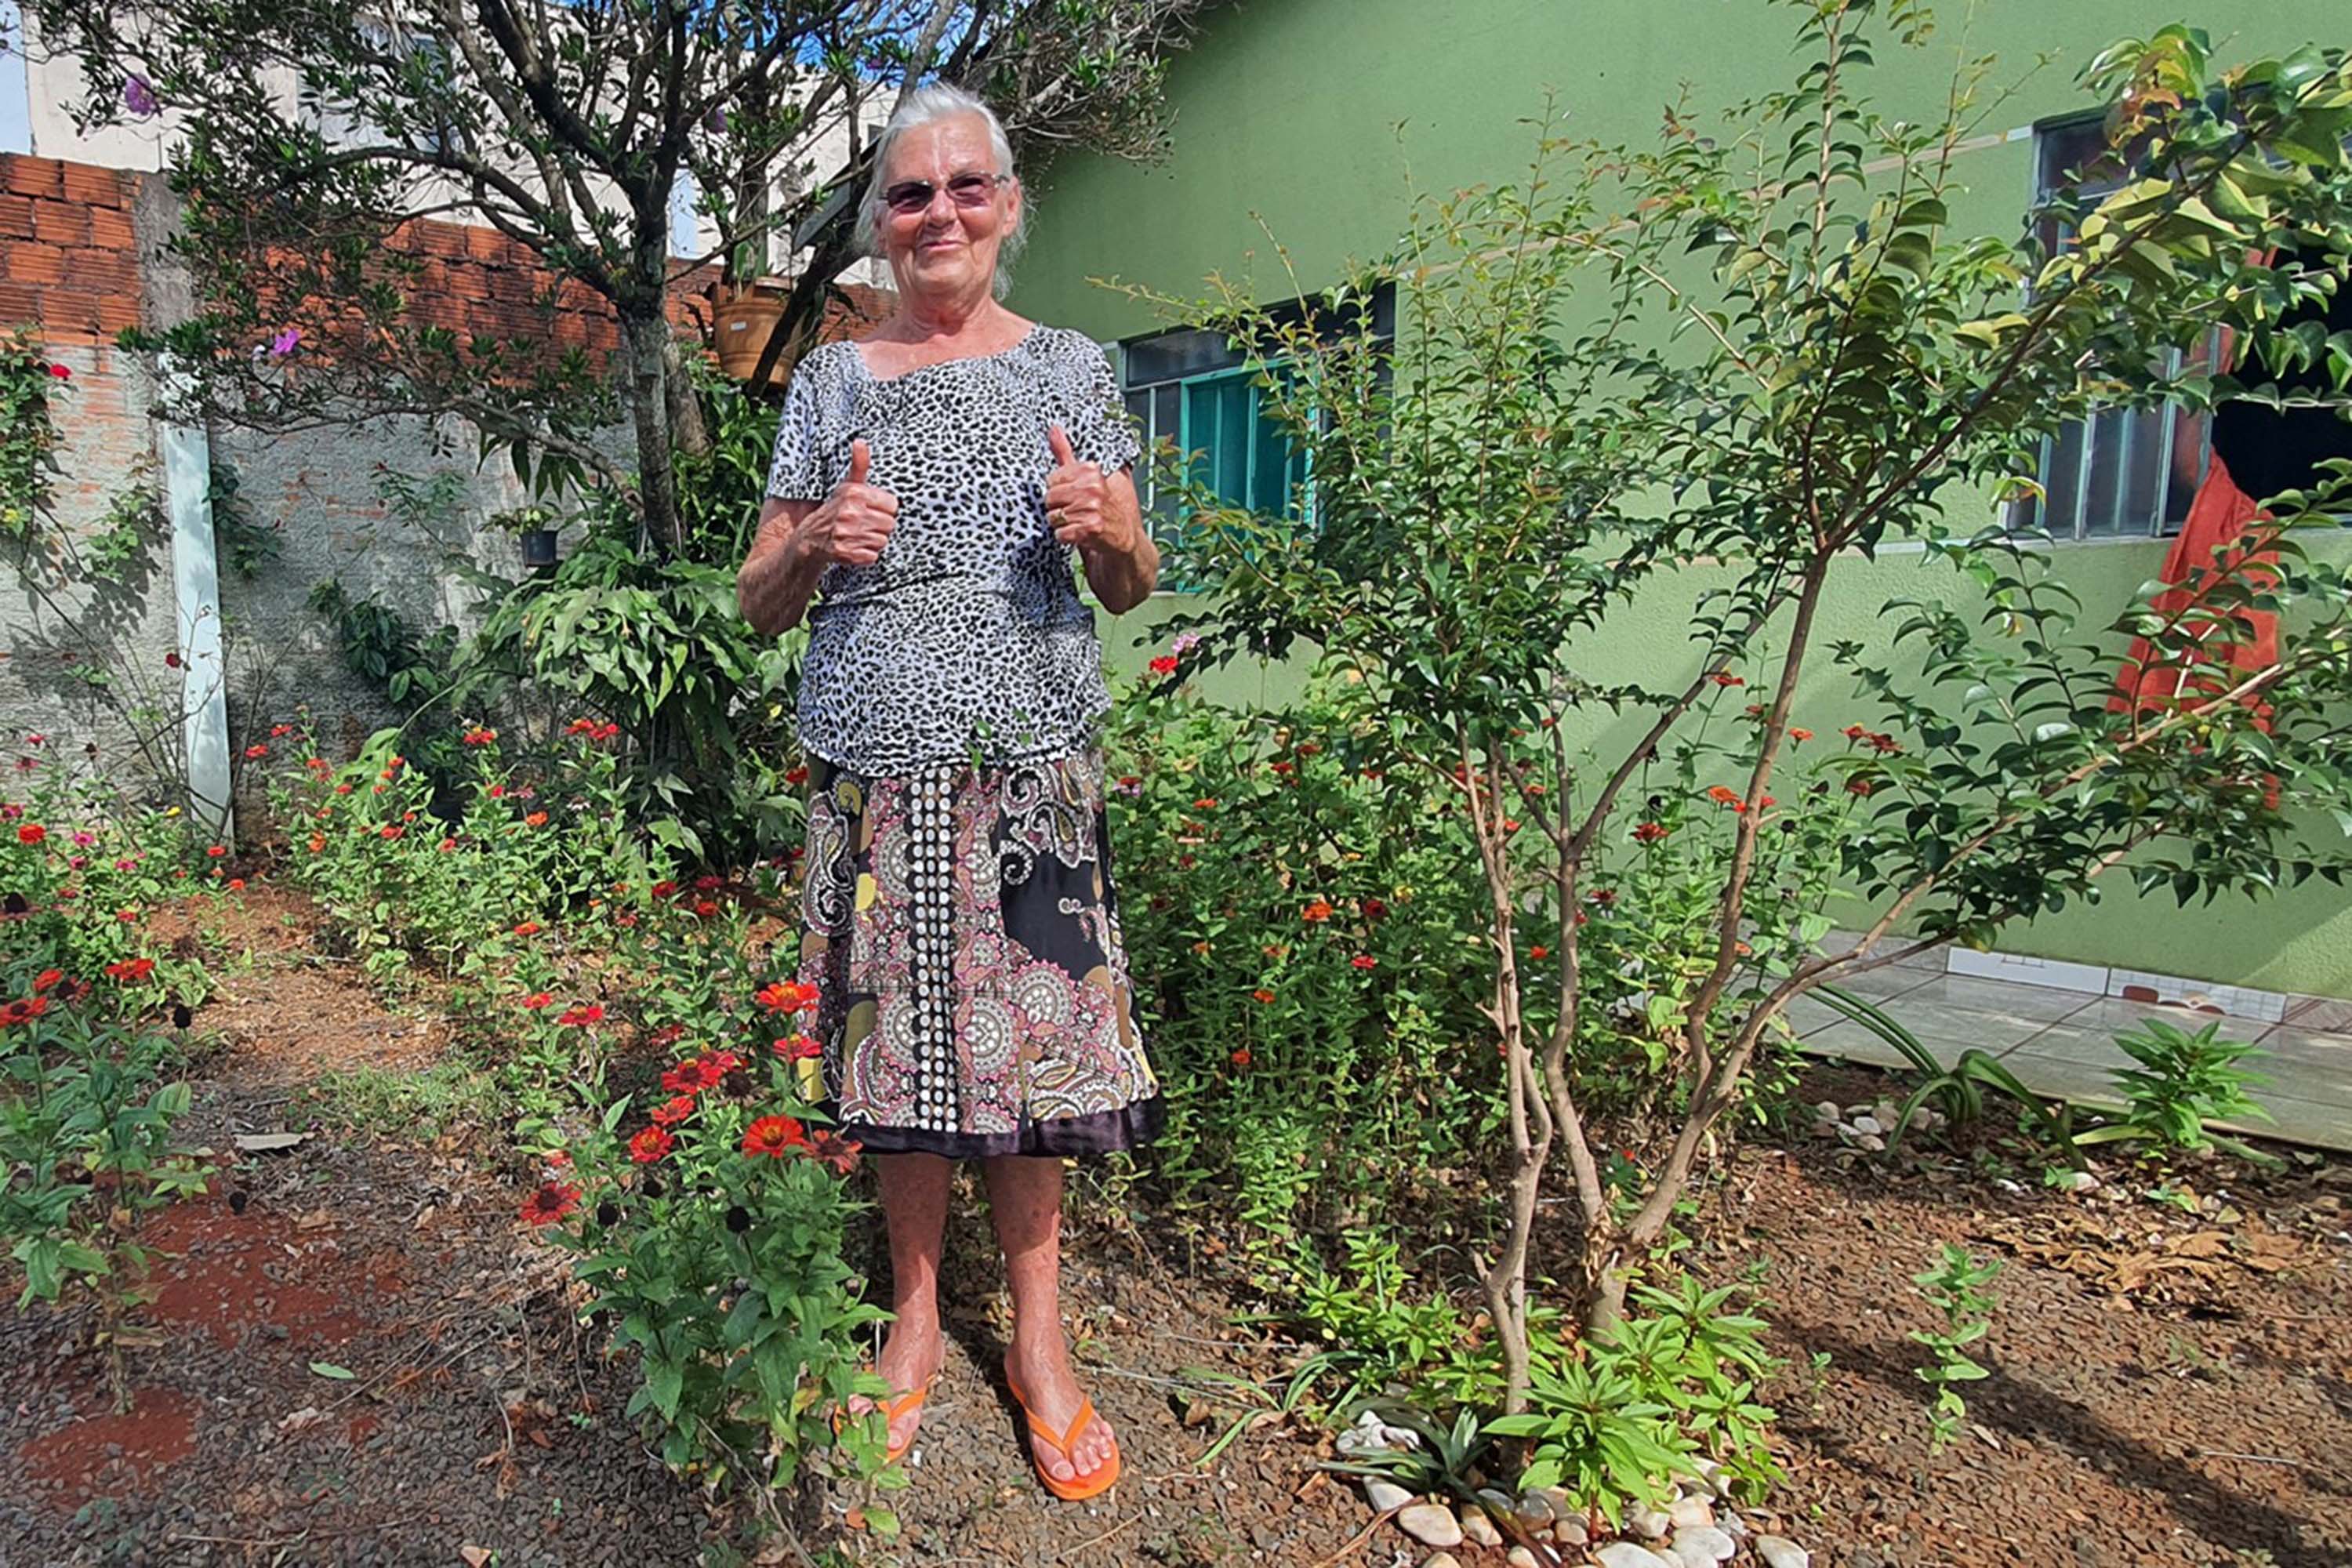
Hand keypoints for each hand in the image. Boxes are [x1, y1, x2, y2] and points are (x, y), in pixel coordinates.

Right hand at [799, 438, 897, 566]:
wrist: (810, 538)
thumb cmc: (835, 509)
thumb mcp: (847, 485)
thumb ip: (859, 465)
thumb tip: (860, 442)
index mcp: (854, 493)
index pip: (892, 504)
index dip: (884, 508)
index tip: (872, 509)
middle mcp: (850, 513)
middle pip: (890, 524)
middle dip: (880, 525)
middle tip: (864, 523)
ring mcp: (847, 534)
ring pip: (882, 540)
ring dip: (873, 540)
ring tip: (858, 534)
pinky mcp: (847, 553)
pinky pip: (873, 556)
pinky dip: (865, 554)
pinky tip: (854, 546)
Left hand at [1044, 424, 1133, 553]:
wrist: (1127, 539)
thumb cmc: (1109, 508)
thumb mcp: (1090, 477)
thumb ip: (1067, 453)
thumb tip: (1053, 429)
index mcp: (1092, 471)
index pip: (1053, 479)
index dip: (1060, 491)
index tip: (1076, 496)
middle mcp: (1092, 487)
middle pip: (1050, 498)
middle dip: (1059, 508)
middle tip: (1079, 512)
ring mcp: (1091, 508)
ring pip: (1053, 517)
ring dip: (1063, 524)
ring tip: (1080, 523)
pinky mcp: (1090, 529)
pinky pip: (1060, 534)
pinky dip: (1067, 538)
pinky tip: (1081, 535)